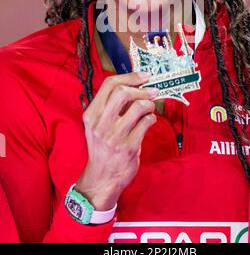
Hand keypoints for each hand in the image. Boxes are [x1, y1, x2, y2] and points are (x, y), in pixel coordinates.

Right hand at [75, 71, 157, 210]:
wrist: (102, 178)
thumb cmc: (103, 148)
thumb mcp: (98, 125)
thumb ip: (112, 106)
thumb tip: (136, 85)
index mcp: (91, 114)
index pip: (109, 85)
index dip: (130, 76)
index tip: (144, 76)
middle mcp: (100, 123)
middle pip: (123, 92)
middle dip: (141, 89)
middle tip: (151, 91)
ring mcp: (114, 136)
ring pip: (138, 107)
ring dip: (149, 105)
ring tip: (150, 108)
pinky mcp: (128, 147)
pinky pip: (146, 124)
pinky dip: (151, 119)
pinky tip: (149, 122)